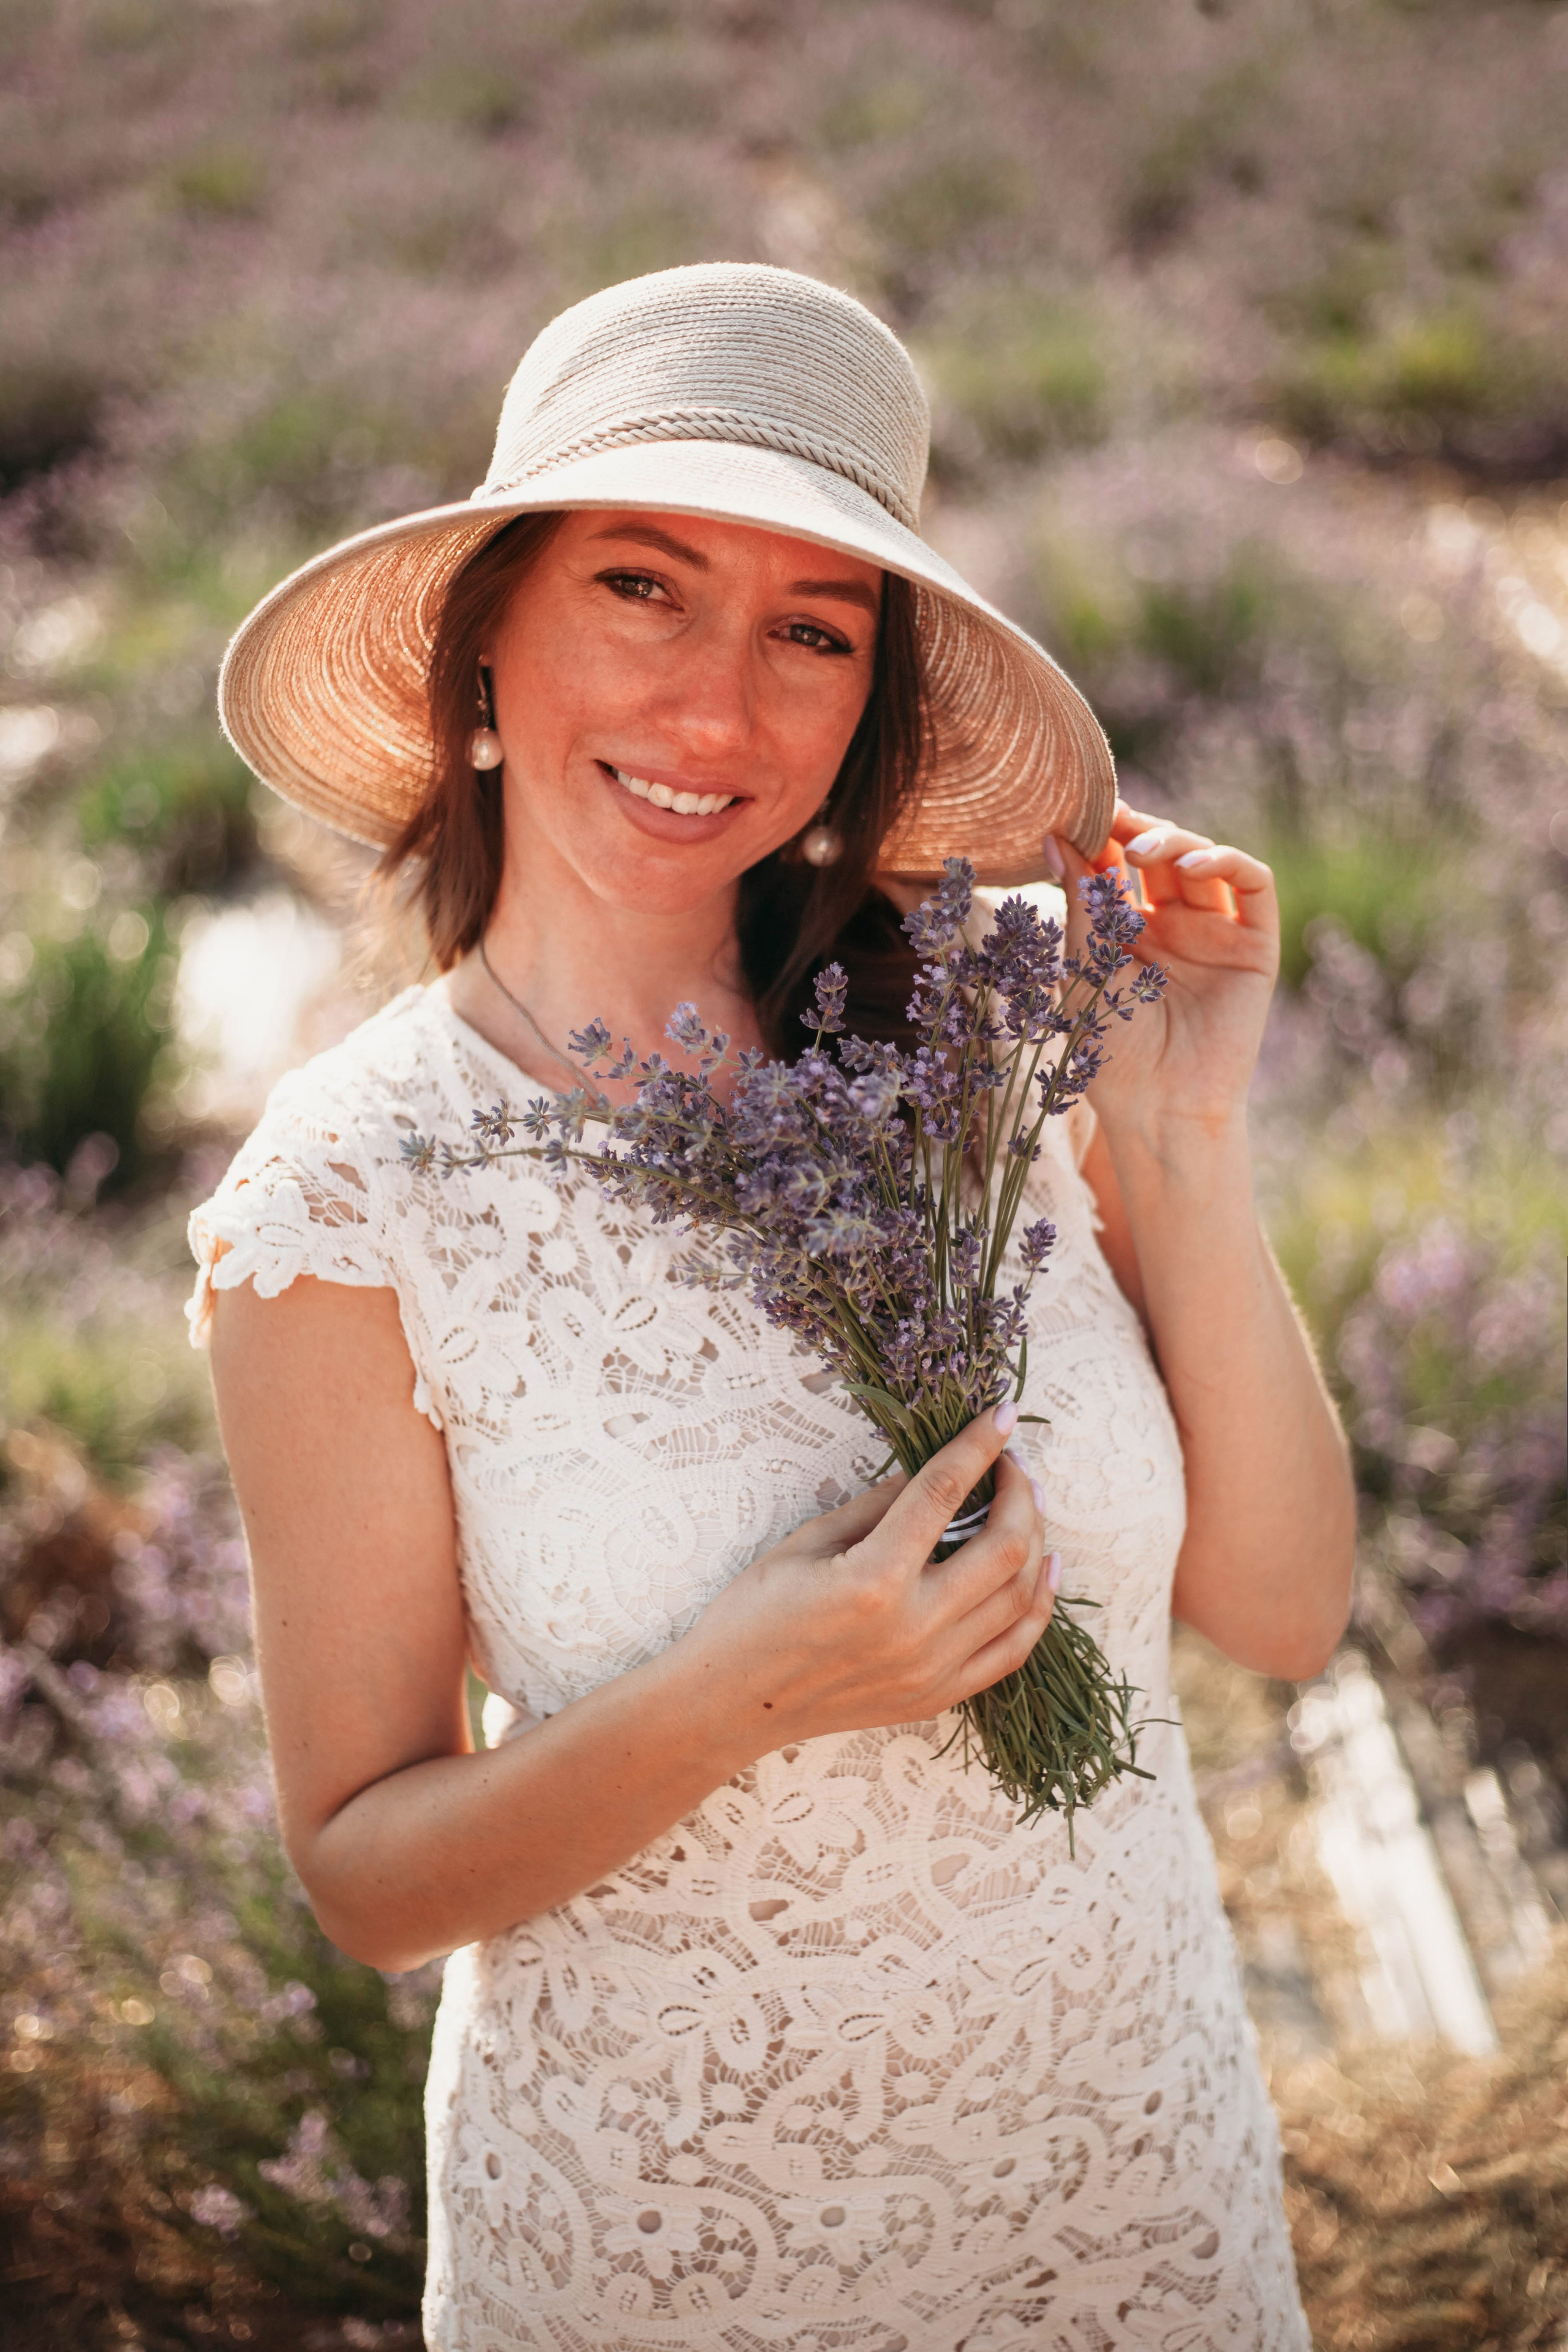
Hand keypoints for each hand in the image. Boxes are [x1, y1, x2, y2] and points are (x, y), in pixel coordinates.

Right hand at [684, 1403, 1057, 1757]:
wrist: (731, 1704)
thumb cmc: (754, 1614)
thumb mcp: (808, 1542)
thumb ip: (877, 1505)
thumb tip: (931, 1469)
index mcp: (873, 1579)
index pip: (943, 1493)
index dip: (978, 1446)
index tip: (1002, 1415)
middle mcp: (914, 1628)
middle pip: (1005, 1547)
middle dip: (1020, 1493)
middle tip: (1011, 1464)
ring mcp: (932, 1669)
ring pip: (1020, 1597)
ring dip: (1035, 1542)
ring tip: (1028, 1505)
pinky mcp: (938, 1696)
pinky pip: (1012, 1650)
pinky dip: (1038, 1606)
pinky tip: (1045, 1569)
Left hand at [1051, 799, 1279, 1146]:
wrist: (1159, 1106)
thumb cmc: (1111, 1051)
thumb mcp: (1084, 967)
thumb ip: (1079, 904)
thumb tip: (1055, 838)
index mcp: (1127, 933)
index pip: (1118, 866)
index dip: (1101, 837)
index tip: (1073, 815)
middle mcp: (1173, 927)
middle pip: (1161, 854)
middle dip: (1135, 829)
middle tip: (1109, 817)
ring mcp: (1216, 934)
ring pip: (1204, 860)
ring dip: (1175, 841)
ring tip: (1140, 849)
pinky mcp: (1255, 946)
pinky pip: (1253, 885)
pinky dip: (1227, 861)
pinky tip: (1191, 866)